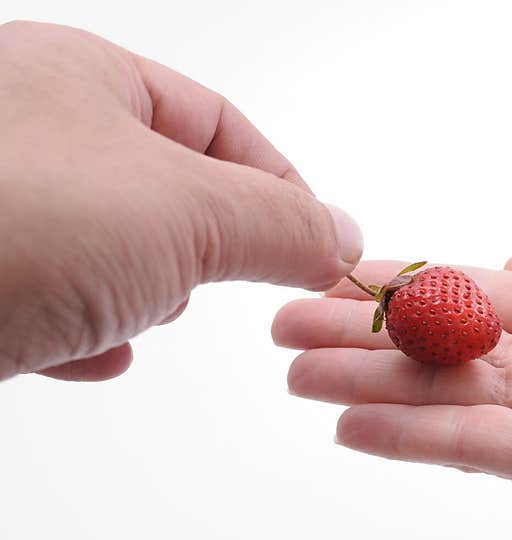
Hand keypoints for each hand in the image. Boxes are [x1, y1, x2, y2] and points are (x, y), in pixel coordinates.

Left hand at [0, 21, 361, 380]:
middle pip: (162, 183)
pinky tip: (91, 353)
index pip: (219, 126)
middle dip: (203, 242)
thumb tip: (344, 242)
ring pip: (105, 242)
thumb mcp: (186, 214)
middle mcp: (27, 126)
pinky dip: (83, 325)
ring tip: (140, 314)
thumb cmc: (13, 224)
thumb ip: (282, 224)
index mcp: (82, 79)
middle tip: (214, 278)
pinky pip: (45, 291)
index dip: (282, 187)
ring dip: (141, 288)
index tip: (319, 246)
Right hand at [273, 229, 511, 501]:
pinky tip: (348, 418)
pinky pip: (477, 443)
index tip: (339, 273)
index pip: (464, 302)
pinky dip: (410, 433)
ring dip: (364, 383)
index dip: (399, 288)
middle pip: (439, 351)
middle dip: (361, 336)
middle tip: (284, 321)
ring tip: (292, 366)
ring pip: (442, 398)